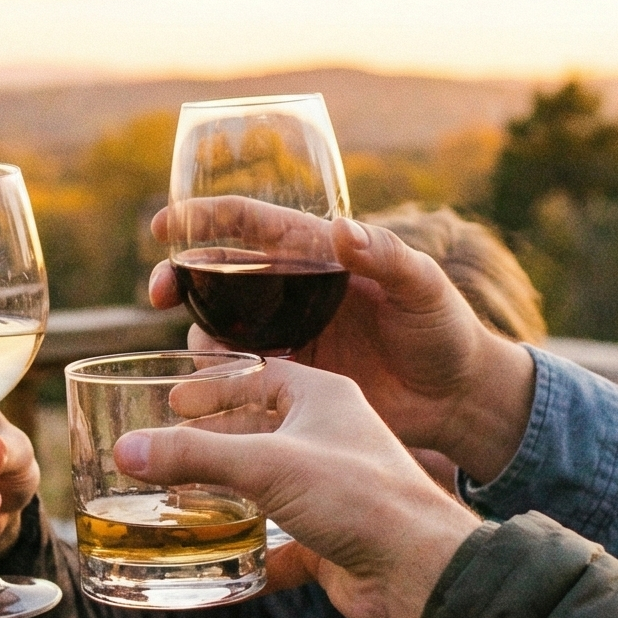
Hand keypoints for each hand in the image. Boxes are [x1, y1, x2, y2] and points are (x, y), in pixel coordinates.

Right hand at [112, 358, 480, 617]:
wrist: (418, 571)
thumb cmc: (358, 497)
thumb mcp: (266, 464)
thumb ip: (193, 456)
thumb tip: (126, 450)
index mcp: (323, 399)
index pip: (261, 375)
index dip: (215, 385)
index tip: (172, 400)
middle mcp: (329, 439)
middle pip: (258, 432)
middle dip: (211, 444)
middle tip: (162, 452)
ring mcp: (331, 491)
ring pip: (266, 488)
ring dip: (225, 498)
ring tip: (172, 504)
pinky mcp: (330, 540)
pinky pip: (278, 543)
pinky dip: (246, 554)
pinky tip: (212, 565)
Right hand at [147, 210, 536, 482]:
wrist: (459, 398)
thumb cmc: (447, 329)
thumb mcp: (425, 285)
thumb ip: (387, 256)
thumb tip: (342, 229)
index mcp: (320, 255)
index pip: (253, 224)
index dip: (206, 218)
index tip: (164, 225)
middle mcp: (296, 291)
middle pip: (221, 275)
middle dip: (181, 278)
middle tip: (158, 294)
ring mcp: (290, 335)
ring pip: (222, 328)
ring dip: (197, 336)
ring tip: (197, 357)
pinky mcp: (292, 379)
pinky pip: (240, 375)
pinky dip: (217, 381)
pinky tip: (206, 395)